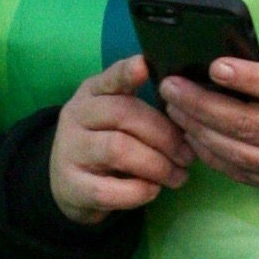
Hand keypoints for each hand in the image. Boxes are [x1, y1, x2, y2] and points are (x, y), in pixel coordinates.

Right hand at [49, 55, 192, 223]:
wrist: (69, 183)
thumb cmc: (106, 142)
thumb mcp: (118, 117)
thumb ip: (143, 106)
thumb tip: (189, 108)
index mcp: (93, 92)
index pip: (110, 77)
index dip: (127, 73)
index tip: (145, 66)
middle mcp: (77, 116)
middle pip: (123, 114)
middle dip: (164, 135)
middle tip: (188, 156)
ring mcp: (70, 150)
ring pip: (117, 149)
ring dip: (157, 164)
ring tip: (178, 176)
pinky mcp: (71, 186)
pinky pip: (107, 190)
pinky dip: (137, 192)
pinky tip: (153, 191)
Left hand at [161, 46, 258, 191]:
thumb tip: (255, 70)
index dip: (247, 79)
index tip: (214, 67)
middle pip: (249, 126)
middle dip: (203, 106)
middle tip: (172, 87)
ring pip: (240, 155)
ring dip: (201, 133)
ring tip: (175, 110)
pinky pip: (244, 175)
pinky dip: (214, 158)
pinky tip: (194, 137)